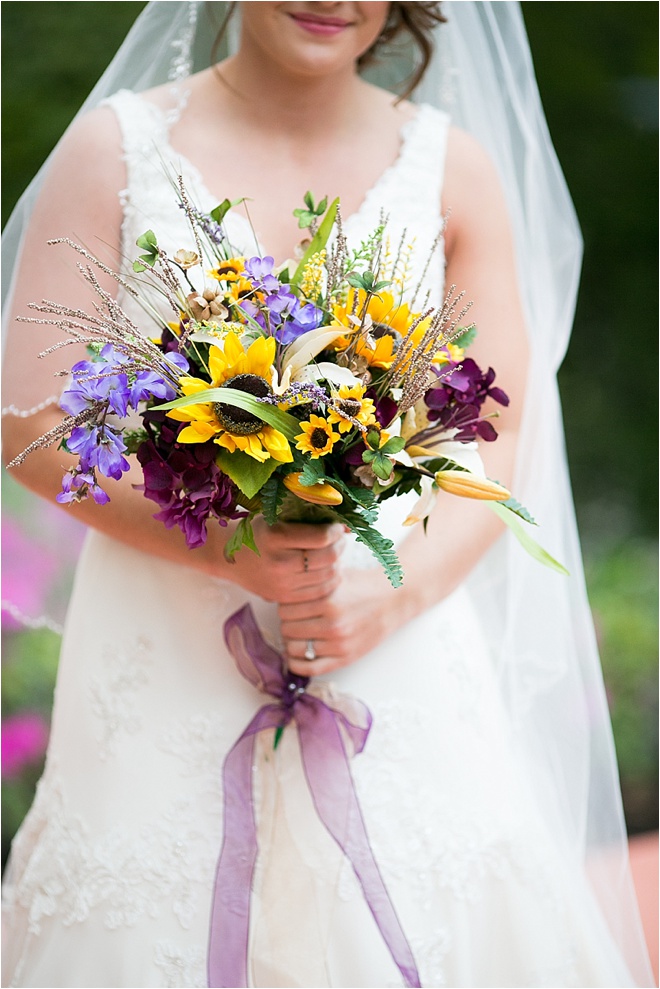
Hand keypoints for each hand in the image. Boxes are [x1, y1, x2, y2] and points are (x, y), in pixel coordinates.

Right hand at [220, 516, 345, 603]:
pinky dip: (329, 580)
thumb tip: (344, 525)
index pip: (322, 537)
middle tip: (339, 539)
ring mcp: (281, 584)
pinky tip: (326, 570)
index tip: (337, 526)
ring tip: (333, 553)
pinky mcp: (283, 597)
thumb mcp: (277, 517)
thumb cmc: (257, 531)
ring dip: (337, 563)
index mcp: (275, 536)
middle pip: (328, 558)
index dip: (336, 531)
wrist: (228, 556)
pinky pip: (319, 592)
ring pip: (328, 576)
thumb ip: (307, 519)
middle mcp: (279, 562)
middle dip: (341, 545)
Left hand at [279, 567, 398, 676]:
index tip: (290, 602)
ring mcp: (339, 644)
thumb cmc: (362, 585)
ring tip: (299, 632)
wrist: (393, 599)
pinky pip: (309, 668)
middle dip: (287, 622)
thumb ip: (310, 579)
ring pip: (293, 648)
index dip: (284, 604)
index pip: (285, 608)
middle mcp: (333, 625)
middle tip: (295, 617)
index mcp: (328, 601)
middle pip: (287, 628)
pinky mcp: (345, 658)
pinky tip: (296, 654)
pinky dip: (296, 663)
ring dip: (291, 640)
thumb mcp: (336, 575)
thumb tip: (280, 583)